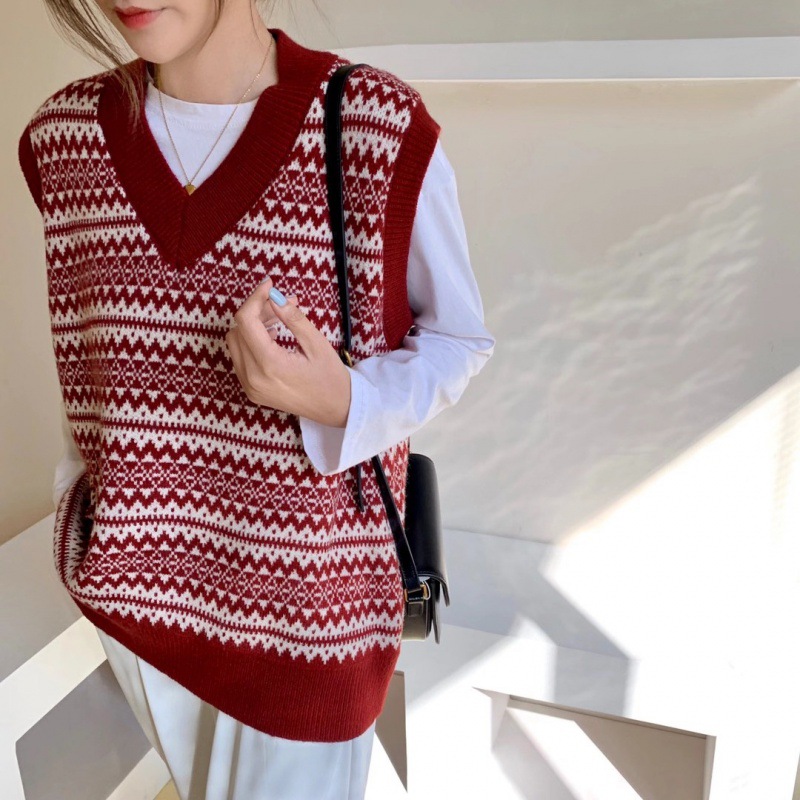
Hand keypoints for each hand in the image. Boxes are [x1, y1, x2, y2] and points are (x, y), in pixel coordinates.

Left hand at [224, 276, 351, 427]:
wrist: (336, 410)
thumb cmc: (331, 378)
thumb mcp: (316, 343)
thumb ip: (292, 318)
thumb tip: (274, 296)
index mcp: (269, 365)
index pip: (246, 321)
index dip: (256, 298)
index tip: (270, 285)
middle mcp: (253, 378)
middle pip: (238, 330)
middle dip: (257, 311)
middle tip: (281, 303)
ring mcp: (249, 387)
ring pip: (235, 343)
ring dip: (252, 326)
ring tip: (279, 320)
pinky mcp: (251, 390)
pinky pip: (240, 358)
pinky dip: (250, 342)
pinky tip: (272, 338)